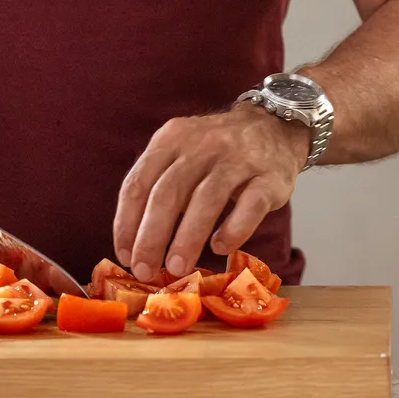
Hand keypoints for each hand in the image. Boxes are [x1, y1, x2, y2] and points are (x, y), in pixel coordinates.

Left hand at [113, 105, 307, 281]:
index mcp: (172, 138)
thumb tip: (135, 245)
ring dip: (187, 238)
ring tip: (177, 268)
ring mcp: (238, 159)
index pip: (138, 183)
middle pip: (168, 193)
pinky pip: (250, 205)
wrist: (274, 126)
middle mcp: (202, 145)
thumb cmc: (217, 153)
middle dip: (152, 238)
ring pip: (207, 199)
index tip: (124, 256)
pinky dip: (233, 229)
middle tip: (145, 271)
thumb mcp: (182, 153)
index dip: (127, 224)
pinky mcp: (270, 177)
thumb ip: (159, 187)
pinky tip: (221, 248)